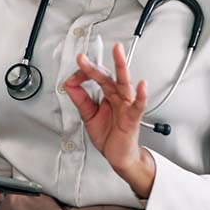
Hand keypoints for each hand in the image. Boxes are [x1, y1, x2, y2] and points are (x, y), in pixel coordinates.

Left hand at [62, 42, 155, 197]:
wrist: (119, 156)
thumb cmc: (109, 135)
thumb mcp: (88, 114)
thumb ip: (80, 98)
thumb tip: (68, 82)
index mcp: (108, 94)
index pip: (97, 76)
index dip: (84, 72)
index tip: (74, 72)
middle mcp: (118, 97)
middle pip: (108, 76)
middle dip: (97, 64)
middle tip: (85, 55)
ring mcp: (126, 106)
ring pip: (124, 84)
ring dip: (121, 68)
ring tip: (119, 53)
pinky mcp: (132, 119)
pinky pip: (137, 106)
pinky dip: (140, 96)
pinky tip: (141, 85)